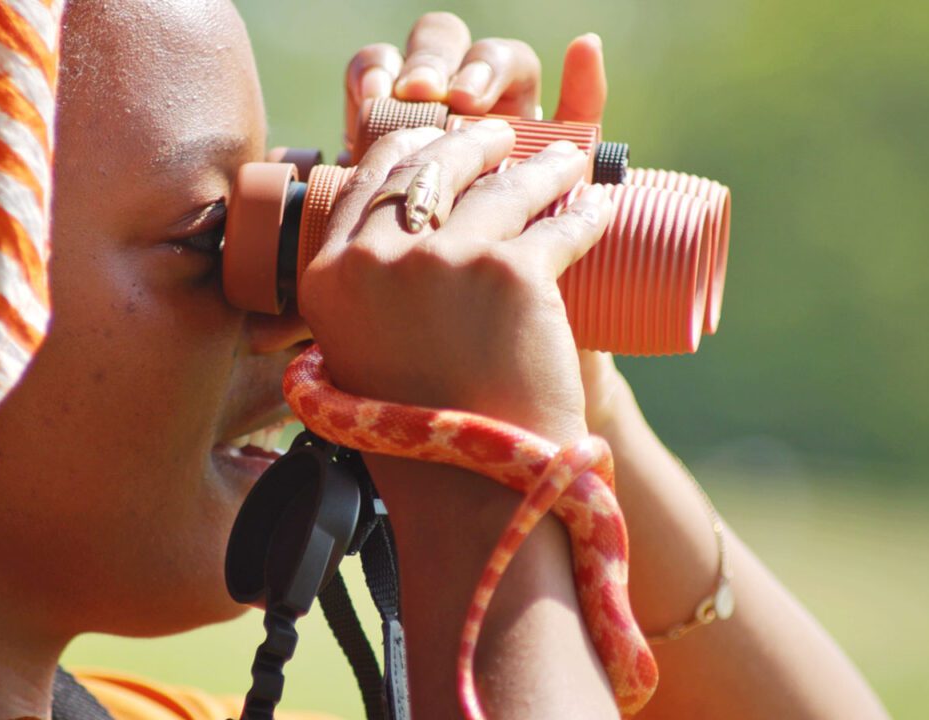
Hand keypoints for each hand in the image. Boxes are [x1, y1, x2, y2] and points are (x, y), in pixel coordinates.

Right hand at [345, 15, 632, 436]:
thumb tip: (384, 255)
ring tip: (568, 163)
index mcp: (328, 279)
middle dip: (474, 141)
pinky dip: (587, 213)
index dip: (409, 148)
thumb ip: (363, 304)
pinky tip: (600, 206)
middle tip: (506, 137)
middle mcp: (375, 260)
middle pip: (430, 166)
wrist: (470, 496)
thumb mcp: (358, 359)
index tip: (437, 139)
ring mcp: (442, 261)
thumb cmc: (420, 442)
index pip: (367, 180)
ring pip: (501, 185)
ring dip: (543, 165)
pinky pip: (560, 224)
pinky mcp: (510, 273)